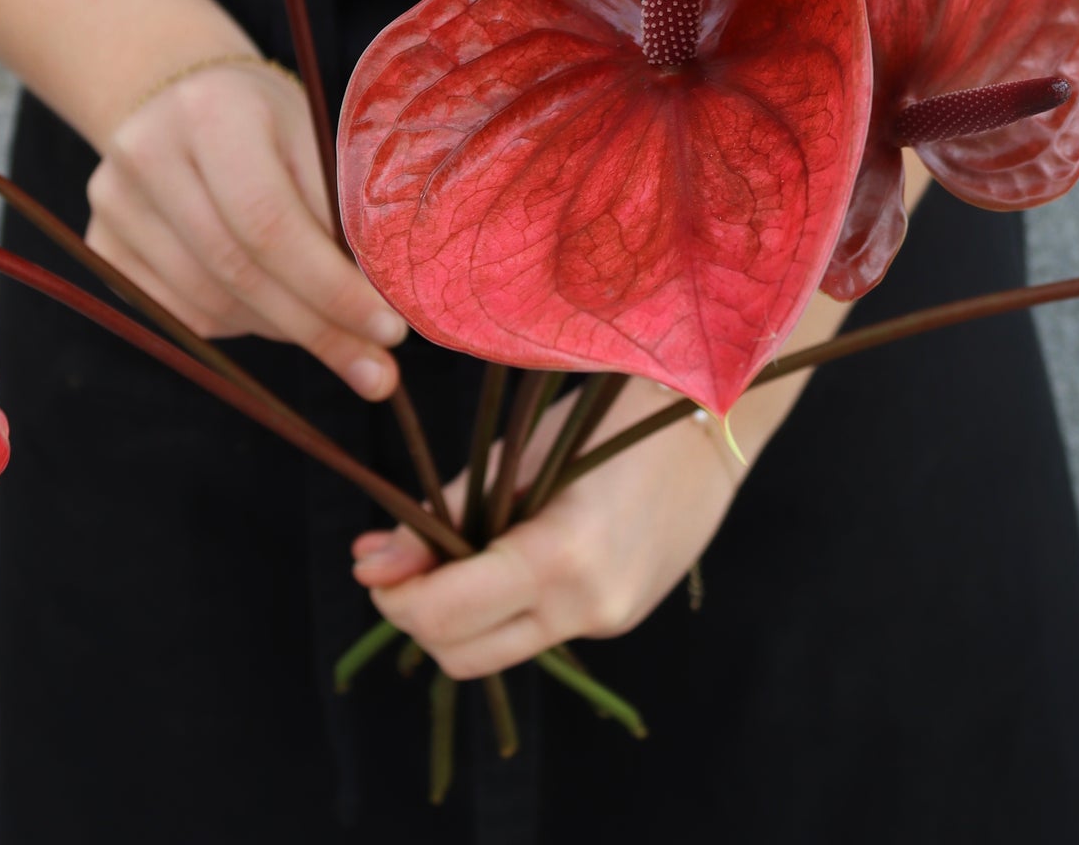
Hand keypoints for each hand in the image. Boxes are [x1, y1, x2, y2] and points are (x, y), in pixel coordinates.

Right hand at [85, 60, 407, 396]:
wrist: (184, 96)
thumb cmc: (272, 120)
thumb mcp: (317, 136)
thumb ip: (343, 211)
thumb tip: (380, 308)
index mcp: (212, 113)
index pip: (270, 222)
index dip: (330, 287)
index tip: (389, 330)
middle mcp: (147, 156)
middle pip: (237, 271)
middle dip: (318, 328)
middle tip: (378, 370)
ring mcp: (113, 204)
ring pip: (210, 304)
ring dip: (284, 329)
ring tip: (334, 331)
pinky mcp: (101, 244)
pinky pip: (182, 314)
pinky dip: (242, 324)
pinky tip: (276, 308)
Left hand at [350, 378, 745, 677]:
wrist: (708, 428)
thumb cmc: (607, 421)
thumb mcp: (519, 457)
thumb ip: (446, 516)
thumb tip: (370, 565)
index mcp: (561, 557)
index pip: (447, 616)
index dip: (397, 598)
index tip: (373, 565)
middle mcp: (587, 607)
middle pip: (462, 656)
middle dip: (419, 617)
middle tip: (406, 564)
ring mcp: (607, 623)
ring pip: (497, 653)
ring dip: (460, 620)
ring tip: (457, 557)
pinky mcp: (617, 621)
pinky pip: (536, 633)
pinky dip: (505, 608)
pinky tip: (511, 556)